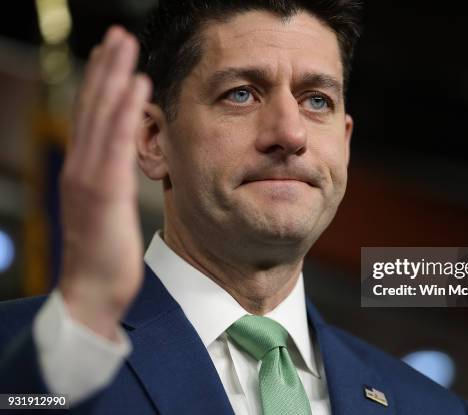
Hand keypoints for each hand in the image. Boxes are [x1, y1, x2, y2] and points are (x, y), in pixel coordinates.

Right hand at [58, 26, 150, 340]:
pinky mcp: (103, 191)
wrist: (92, 293)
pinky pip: (115, 142)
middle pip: (92, 107)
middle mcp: (81, 167)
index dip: (100, 84)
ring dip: (113, 77)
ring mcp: (88, 177)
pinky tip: (137, 84)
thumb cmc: (105, 257)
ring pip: (100, 116)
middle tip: (117, 35)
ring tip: (125, 45)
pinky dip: (125, 110)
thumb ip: (109, 184)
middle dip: (105, 68)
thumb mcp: (107, 212)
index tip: (112, 56)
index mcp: (85, 172)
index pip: (92, 119)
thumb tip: (119, 168)